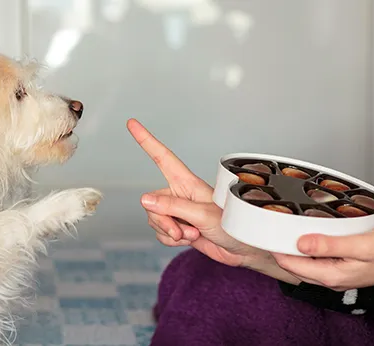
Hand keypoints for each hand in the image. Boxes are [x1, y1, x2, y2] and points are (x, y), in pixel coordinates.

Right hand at [127, 118, 299, 283]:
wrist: (242, 250)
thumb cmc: (232, 226)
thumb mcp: (202, 215)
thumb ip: (172, 207)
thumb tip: (144, 199)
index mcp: (187, 183)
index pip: (162, 158)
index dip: (146, 140)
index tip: (132, 123)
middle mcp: (180, 194)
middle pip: (152, 203)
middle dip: (163, 221)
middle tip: (182, 231)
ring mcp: (178, 212)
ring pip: (154, 220)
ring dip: (170, 232)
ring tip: (192, 234)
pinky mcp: (178, 227)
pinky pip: (160, 233)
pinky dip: (171, 241)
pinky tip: (189, 240)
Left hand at [272, 227, 373, 290]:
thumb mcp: (360, 244)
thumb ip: (328, 245)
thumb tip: (300, 243)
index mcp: (332, 275)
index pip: (292, 264)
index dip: (276, 249)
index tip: (264, 233)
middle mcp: (332, 279)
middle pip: (296, 266)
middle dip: (281, 250)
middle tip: (270, 229)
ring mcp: (338, 275)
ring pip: (307, 264)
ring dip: (295, 250)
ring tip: (284, 230)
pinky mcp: (344, 268)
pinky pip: (319, 261)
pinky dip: (309, 250)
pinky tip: (309, 237)